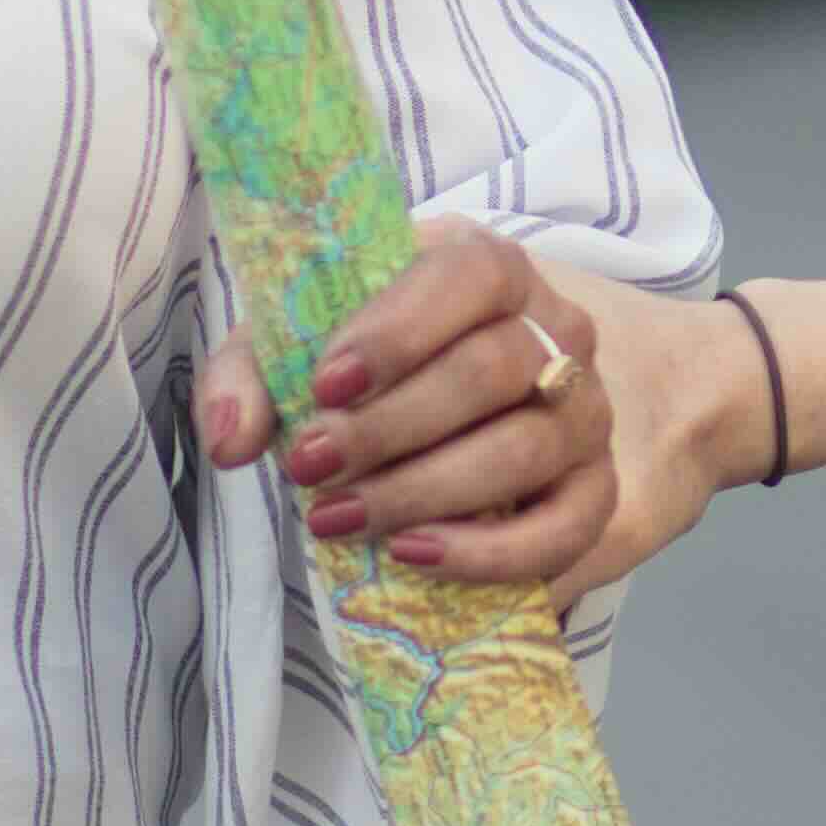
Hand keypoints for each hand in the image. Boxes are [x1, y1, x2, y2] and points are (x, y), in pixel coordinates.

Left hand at [189, 210, 667, 592]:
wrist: (480, 416)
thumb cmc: (379, 372)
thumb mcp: (306, 348)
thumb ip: (254, 375)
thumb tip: (229, 440)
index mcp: (488, 269)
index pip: (469, 277)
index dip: (400, 331)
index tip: (326, 387)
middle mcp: (555, 330)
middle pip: (494, 369)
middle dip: (392, 427)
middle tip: (311, 468)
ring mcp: (584, 412)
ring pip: (525, 447)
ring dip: (423, 490)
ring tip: (340, 519)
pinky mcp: (596, 489)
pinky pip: (567, 525)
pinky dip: (491, 551)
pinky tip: (415, 555)